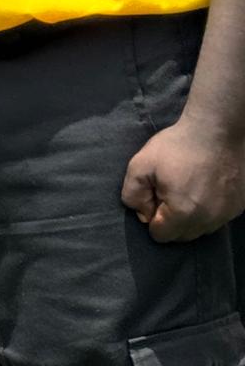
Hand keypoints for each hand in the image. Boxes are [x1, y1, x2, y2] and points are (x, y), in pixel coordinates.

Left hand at [122, 114, 244, 242]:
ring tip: (187, 189)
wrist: (218, 129)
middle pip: (182, 236)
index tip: (155, 197)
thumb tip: (142, 214)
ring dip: (190, 217)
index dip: (152, 218)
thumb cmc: (177, 146)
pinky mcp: (241, 205)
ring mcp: (228, 213)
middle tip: (169, 192)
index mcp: (183, 212)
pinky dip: (208, 210)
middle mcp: (209, 219)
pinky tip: (204, 188)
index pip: (161, 235)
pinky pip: (218, 218)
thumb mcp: (139, 166)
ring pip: (202, 229)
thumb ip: (132, 196)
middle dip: (171, 221)